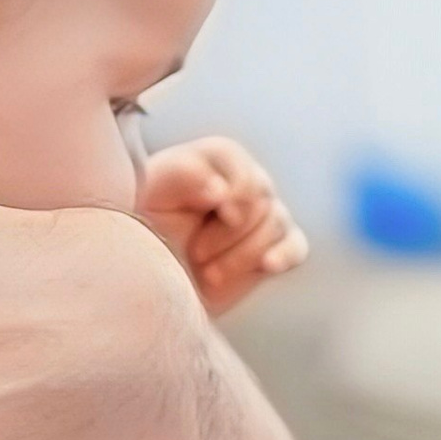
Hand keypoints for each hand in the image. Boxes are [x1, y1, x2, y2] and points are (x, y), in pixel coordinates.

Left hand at [137, 136, 309, 315]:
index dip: (236, 185)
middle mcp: (242, 182)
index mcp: (209, 161)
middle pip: (260, 194)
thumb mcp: (150, 196)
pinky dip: (285, 255)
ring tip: (209, 274)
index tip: (220, 209)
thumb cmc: (144, 230)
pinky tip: (268, 265)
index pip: (233, 159)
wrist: (154, 280)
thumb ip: (181, 176)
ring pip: (276, 223)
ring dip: (242, 254)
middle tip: (196, 254)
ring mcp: (262, 216)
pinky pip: (296, 246)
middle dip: (229, 231)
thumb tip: (221, 189)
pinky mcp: (274, 248)